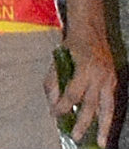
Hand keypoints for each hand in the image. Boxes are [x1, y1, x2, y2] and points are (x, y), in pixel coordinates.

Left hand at [53, 24, 116, 143]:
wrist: (91, 29)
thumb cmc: (71, 44)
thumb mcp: (57, 59)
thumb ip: (53, 81)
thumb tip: (53, 104)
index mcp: (83, 69)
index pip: (72, 93)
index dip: (63, 106)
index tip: (54, 114)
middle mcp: (99, 76)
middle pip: (91, 104)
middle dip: (83, 123)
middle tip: (75, 136)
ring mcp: (109, 79)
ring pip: (107, 108)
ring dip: (103, 127)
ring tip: (100, 142)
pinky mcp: (114, 82)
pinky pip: (111, 103)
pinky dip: (107, 116)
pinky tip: (103, 128)